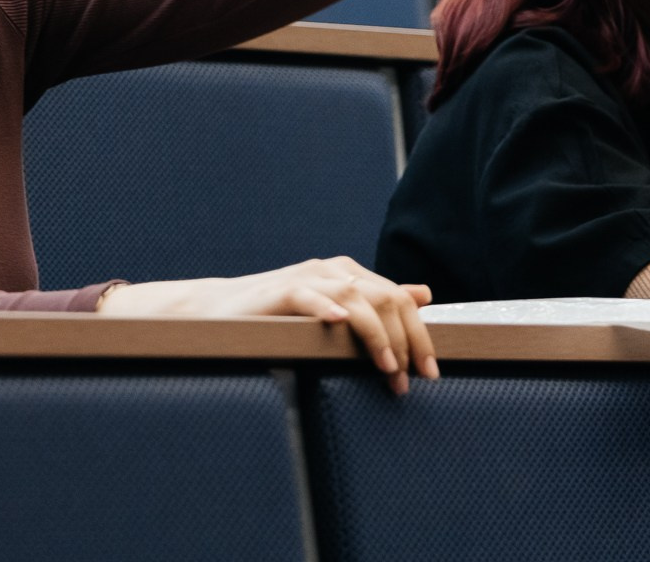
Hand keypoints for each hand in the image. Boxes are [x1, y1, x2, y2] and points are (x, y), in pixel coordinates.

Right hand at [98, 256, 438, 394]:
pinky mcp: (278, 291)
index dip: (419, 334)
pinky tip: (338, 321)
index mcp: (348, 274)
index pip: (398, 298)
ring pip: (355, 295)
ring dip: (375, 333)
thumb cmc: (278, 315)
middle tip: (411, 380)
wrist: (220, 309)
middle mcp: (331, 270)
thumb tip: (424, 294)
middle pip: (385, 297)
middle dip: (406, 340)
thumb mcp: (336, 309)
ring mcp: (305, 278)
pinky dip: (325, 306)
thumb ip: (377, 303)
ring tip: (386, 366)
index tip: (430, 372)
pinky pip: (306, 293)